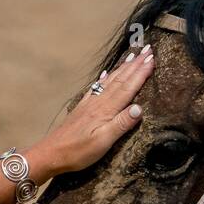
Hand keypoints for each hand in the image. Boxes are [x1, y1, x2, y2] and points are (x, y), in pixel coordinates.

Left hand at [32, 45, 154, 175]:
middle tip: (148, 50)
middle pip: (120, 80)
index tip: (152, 58)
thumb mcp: (102, 142)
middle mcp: (98, 103)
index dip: (141, 73)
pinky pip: (97, 88)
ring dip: (123, 68)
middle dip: (135, 65)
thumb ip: (121, 124)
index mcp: (105, 110)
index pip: (128, 88)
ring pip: (110, 81)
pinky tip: (107, 73)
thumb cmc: (77, 152)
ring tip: (132, 56)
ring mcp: (89, 104)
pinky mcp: (82, 108)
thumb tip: (139, 108)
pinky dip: (105, 78)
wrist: (51, 154)